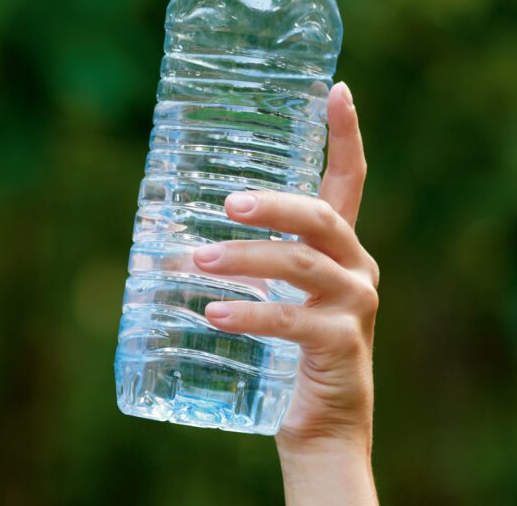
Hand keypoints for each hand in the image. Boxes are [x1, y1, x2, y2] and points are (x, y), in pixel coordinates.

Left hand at [191, 83, 378, 504]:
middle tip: (226, 203)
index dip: (346, 134)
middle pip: (319, 217)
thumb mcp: (271, 298)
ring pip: (301, 266)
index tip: (338, 88)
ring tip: (198, 263)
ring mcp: (353, 307)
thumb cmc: (285, 355)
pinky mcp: (340, 346)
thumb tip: (161, 243)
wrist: (320, 428)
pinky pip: (292, 322)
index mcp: (340, 249)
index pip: (349, 181)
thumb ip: (243, 265)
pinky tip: (213, 314)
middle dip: (272, 203)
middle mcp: (356, 269)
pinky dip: (250, 315)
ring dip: (245, 260)